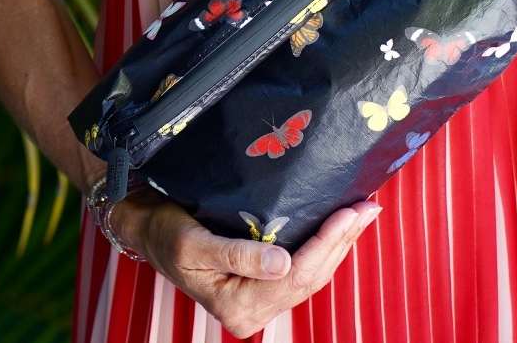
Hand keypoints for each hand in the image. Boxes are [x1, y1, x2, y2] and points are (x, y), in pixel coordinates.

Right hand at [109, 185, 382, 336]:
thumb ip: (240, 256)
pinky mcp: (261, 280)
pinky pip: (301, 265)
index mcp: (240, 307)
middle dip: (342, 241)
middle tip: (368, 207)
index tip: (350, 212)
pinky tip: (337, 226)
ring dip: (338, 242)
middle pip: (311, 275)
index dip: (326, 243)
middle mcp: (254, 309)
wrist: (148, 230)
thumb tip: (285, 264)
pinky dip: (322, 244)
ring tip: (362, 213)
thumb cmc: (166, 234)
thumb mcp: (196, 244)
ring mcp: (260, 296)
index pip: (296, 276)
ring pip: (311, 272)